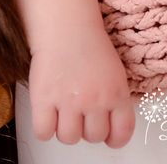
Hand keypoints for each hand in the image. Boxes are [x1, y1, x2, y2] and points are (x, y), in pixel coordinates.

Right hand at [28, 22, 135, 146]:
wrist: (66, 27)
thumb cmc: (90, 47)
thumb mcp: (115, 73)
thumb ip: (115, 101)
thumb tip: (111, 127)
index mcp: (117, 93)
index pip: (122, 133)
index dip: (114, 138)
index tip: (109, 136)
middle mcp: (94, 100)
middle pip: (93, 137)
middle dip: (87, 129)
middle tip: (81, 114)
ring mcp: (68, 100)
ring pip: (69, 138)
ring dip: (65, 129)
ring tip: (64, 112)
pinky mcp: (44, 98)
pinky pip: (44, 132)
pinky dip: (45, 128)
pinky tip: (48, 115)